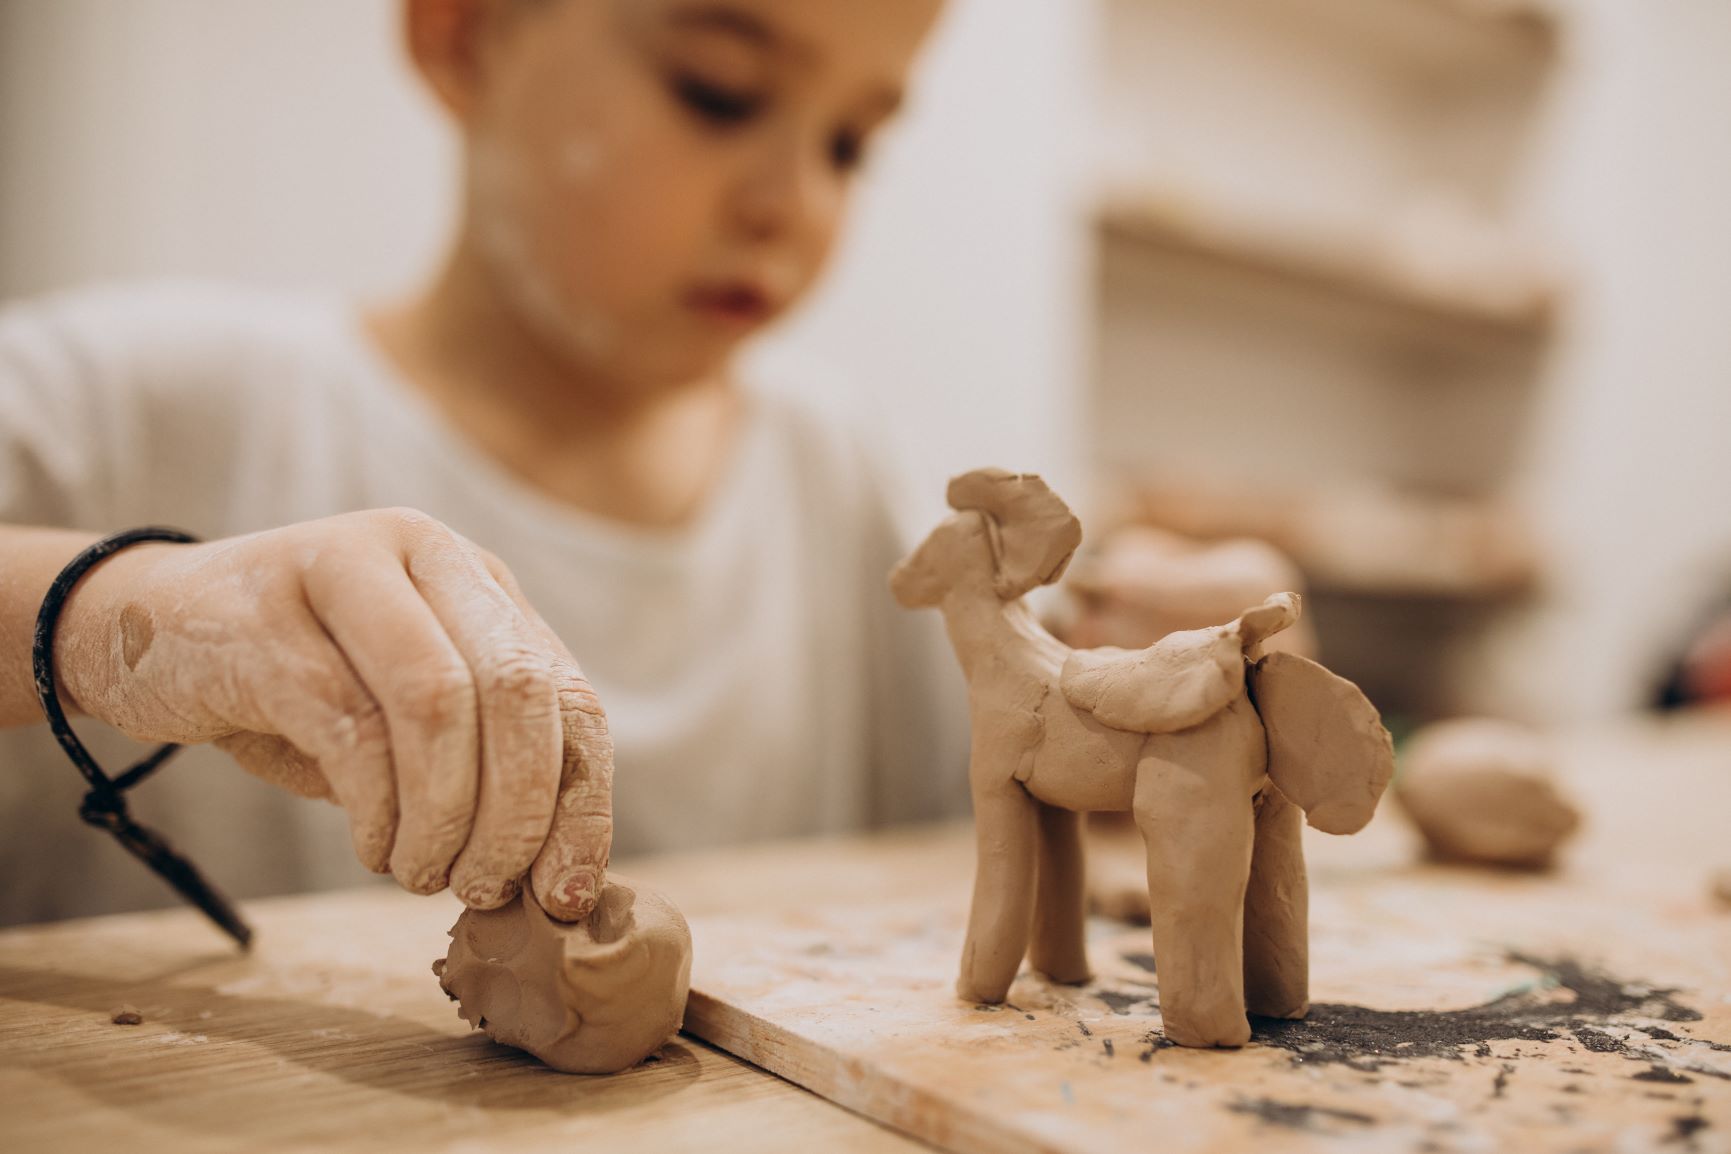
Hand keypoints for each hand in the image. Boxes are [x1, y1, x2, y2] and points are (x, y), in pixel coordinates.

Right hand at [54, 509, 611, 918]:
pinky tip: (373, 845)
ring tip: (421, 873)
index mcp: (479, 580)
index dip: (580, 804)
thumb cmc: (293, 689)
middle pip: (518, 692)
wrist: (136, 630)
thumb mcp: (408, 717)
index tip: (565, 893)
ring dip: (444, 818)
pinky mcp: (266, 618)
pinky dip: (378, 810)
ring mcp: (345, 570)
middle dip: (516, 814)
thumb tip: (556, 879)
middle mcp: (427, 553)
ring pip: (440, 706)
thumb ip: (483, 764)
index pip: (569, 695)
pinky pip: (354, 727)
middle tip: (484, 888)